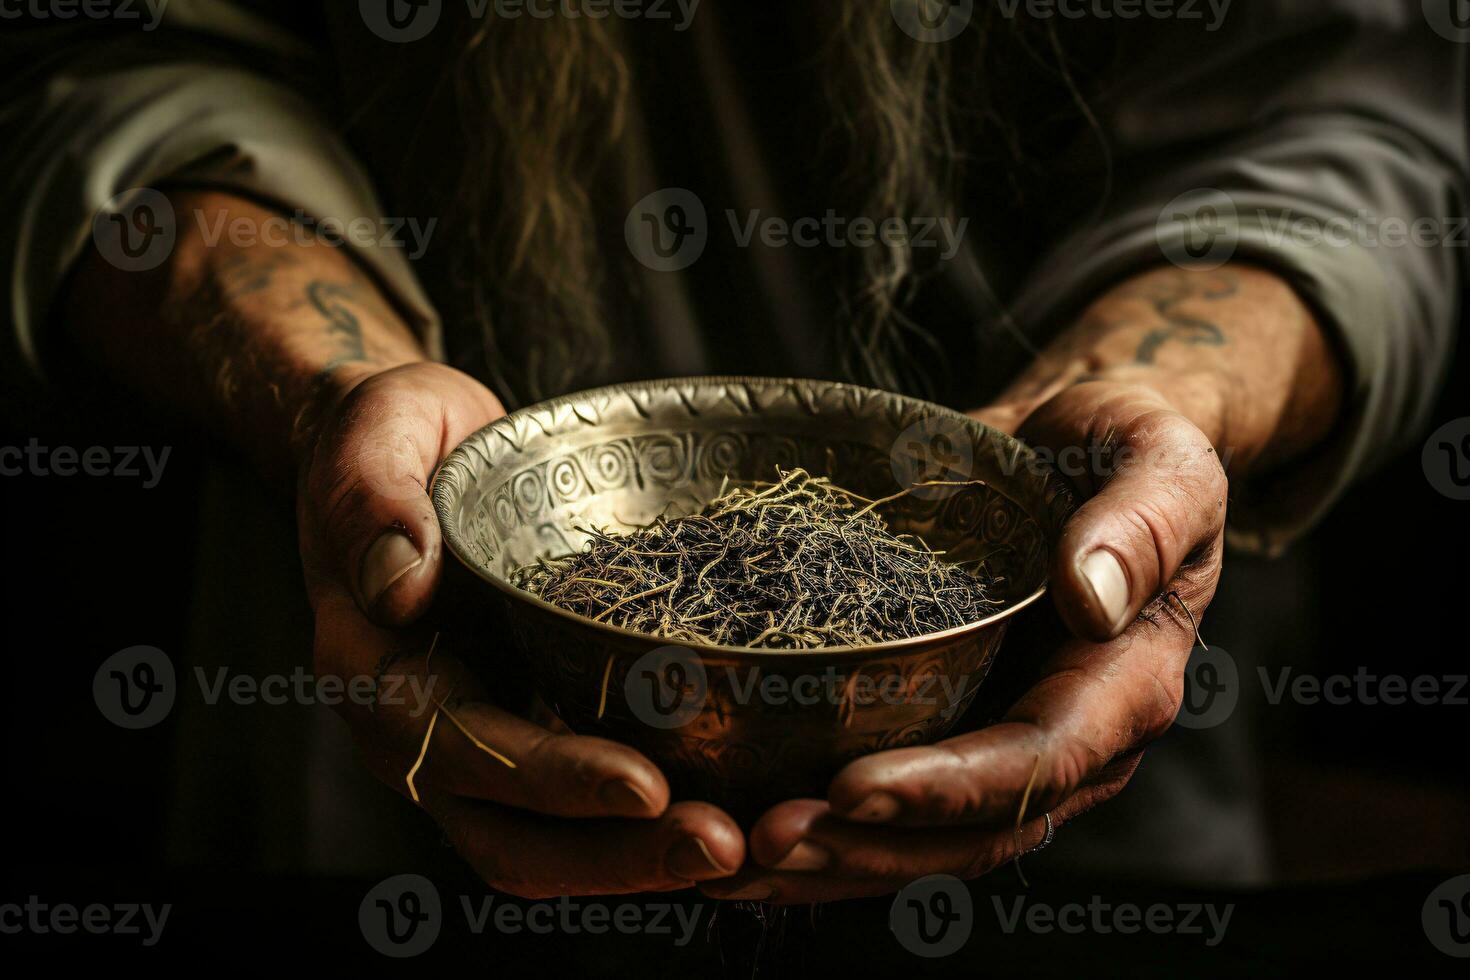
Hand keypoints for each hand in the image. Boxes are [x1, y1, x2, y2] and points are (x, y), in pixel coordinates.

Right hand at [299, 362, 743, 895]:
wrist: (403, 456)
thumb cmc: (388, 439)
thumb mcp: (373, 438)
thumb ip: (374, 503)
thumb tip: (398, 582)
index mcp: (372, 673)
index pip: (463, 750)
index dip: (553, 778)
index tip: (645, 784)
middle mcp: (417, 732)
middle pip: (511, 837)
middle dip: (617, 855)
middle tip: (723, 846)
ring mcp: (471, 744)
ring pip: (549, 845)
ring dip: (641, 859)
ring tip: (741, 846)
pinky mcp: (522, 731)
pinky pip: (578, 810)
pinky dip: (643, 828)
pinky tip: (727, 812)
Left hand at [701, 380, 1225, 903]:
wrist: (1080, 446)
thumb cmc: (1126, 446)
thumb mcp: (1160, 460)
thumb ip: (1140, 524)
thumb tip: (1090, 597)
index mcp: (1126, 687)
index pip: (1040, 762)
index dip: (949, 789)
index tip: (852, 790)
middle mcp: (1069, 740)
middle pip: (970, 831)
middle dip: (866, 849)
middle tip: (765, 844)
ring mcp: (1003, 742)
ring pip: (923, 838)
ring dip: (830, 860)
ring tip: (731, 863)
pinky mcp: (951, 725)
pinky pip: (891, 798)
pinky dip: (821, 822)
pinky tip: (736, 825)